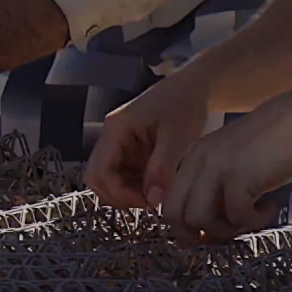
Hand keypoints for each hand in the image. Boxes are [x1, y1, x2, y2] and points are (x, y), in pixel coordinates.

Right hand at [84, 79, 212, 211]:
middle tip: (149, 204)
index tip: (147, 203)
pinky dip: (137, 187)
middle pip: (97, 177)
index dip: (119, 193)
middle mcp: (111, 138)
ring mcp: (119, 145)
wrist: (193, 88)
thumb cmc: (184, 104)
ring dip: (128, 193)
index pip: (99, 171)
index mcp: (115, 130)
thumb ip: (163, 167)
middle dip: (119, 195)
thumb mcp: (178, 136)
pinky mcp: (130, 151)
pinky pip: (124, 176)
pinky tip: (158, 187)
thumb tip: (153, 200)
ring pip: (109, 179)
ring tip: (156, 196)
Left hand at [163, 92, 291, 242]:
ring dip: (227, 230)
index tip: (205, 237)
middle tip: (221, 240)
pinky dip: (254, 221)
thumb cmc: (276, 142)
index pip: (169, 201)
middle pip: (174, 214)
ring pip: (199, 219)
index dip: (183, 226)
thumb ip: (218, 188)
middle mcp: (196, 161)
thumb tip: (211, 230)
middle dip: (194, 236)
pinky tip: (269, 207)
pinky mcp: (239, 176)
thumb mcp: (235, 162)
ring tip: (251, 219)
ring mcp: (215, 167)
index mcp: (192, 157)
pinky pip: (236, 216)